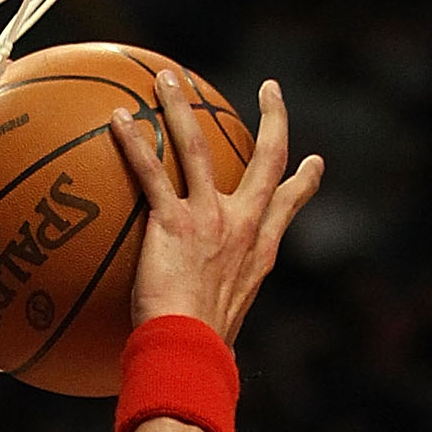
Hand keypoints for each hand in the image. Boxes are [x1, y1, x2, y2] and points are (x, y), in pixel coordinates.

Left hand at [110, 71, 322, 345]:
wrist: (190, 352)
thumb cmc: (199, 350)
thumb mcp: (222, 326)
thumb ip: (213, 308)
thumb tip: (195, 335)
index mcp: (260, 249)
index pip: (289, 205)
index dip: (304, 181)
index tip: (312, 162)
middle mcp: (242, 225)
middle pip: (267, 157)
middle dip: (274, 119)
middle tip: (272, 90)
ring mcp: (209, 218)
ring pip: (198, 146)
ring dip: (182, 108)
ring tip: (168, 79)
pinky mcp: (173, 223)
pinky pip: (151, 172)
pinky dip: (134, 143)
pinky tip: (119, 119)